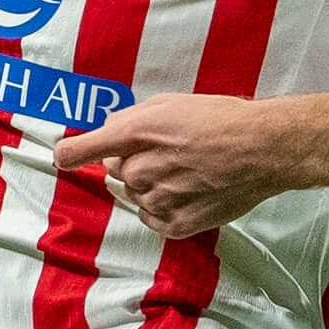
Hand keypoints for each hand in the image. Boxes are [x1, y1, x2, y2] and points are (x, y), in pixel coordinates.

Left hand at [55, 92, 303, 240]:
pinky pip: (151, 218)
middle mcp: (143, 168)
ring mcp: (159, 200)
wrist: (264, 149)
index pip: (81, 151)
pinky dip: (164, 208)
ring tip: (187, 172)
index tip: (65, 158)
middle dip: (134, 161)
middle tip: (170, 152)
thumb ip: (133, 118)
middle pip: (116, 171)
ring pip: (135, 195)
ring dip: (151, 185)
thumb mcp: (172, 103)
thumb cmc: (222, 119)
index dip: (70, 155)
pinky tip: (190, 192)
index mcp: (138, 132)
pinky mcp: (176, 225)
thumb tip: (109, 130)